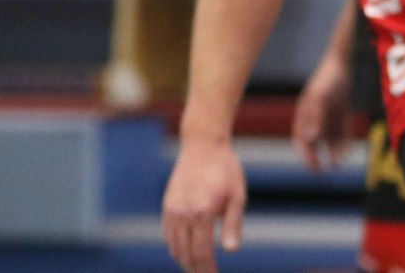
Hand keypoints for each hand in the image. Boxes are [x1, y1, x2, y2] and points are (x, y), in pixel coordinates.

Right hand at [162, 136, 246, 272]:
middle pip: (185, 253)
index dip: (208, 270)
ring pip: (173, 245)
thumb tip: (231, 251)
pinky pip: (167, 232)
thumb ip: (232, 225)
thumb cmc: (225, 170)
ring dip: (183, 260)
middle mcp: (184, 213)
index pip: (202, 253)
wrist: (202, 145)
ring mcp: (173, 208)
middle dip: (195, 269)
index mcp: (202, 212)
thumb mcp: (237, 197)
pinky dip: (173, 246)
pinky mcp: (168, 203)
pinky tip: (183, 251)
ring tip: (195, 268)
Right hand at [290, 55, 352, 171]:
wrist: (343, 64)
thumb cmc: (328, 79)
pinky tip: (349, 152)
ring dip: (331, 153)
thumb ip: (313, 116)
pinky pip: (341, 133)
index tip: (312, 166)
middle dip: (315, 157)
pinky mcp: (341, 115)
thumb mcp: (319, 97)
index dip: (305, 153)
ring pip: (328, 140)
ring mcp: (328, 116)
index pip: (301, 139)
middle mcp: (315, 117)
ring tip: (338, 164)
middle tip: (321, 171)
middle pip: (312, 142)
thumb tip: (308, 138)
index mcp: (304, 113)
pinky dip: (344, 143)